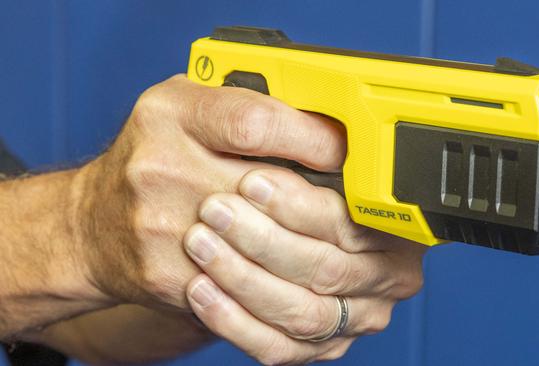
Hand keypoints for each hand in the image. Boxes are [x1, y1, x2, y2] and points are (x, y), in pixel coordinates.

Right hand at [77, 75, 345, 308]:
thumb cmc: (150, 157)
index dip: (310, 138)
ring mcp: (162, 228)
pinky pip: (248, 283)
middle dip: (319, 198)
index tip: (339, 150)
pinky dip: (278, 277)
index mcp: (169, 114)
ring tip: (323, 236)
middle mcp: (160, 168)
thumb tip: (318, 121)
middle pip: (270, 189)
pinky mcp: (170, 277)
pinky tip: (288, 267)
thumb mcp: (185, 107)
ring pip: (269, 245)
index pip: (254, 122)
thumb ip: (242, 102)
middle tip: (345, 200)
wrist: (92, 227)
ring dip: (307, 242)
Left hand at [184, 168, 427, 363]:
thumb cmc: (290, 189)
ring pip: (302, 311)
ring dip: (244, 279)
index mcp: (394, 226)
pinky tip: (202, 291)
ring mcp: (355, 317)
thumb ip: (308, 147)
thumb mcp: (307, 155)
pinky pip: (278, 347)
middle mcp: (386, 277)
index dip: (298, 205)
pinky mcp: (320, 346)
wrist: (274, 232)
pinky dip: (235, 322)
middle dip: (264, 241)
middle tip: (215, 211)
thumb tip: (294, 133)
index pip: (350, 221)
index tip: (252, 182)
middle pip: (325, 268)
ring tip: (202, 245)